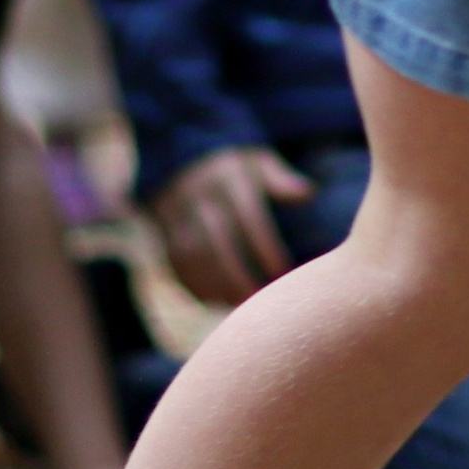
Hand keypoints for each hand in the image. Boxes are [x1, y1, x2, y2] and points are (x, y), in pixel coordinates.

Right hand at [152, 146, 315, 307]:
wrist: (181, 163)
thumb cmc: (234, 170)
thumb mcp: (257, 162)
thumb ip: (279, 178)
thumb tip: (306, 193)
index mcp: (226, 177)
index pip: (247, 215)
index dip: (265, 246)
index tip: (282, 272)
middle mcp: (196, 195)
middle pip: (214, 241)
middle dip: (236, 274)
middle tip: (258, 298)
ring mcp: (174, 214)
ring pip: (191, 257)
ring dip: (215, 286)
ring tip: (240, 306)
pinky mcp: (162, 233)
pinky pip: (174, 265)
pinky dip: (193, 287)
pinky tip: (215, 302)